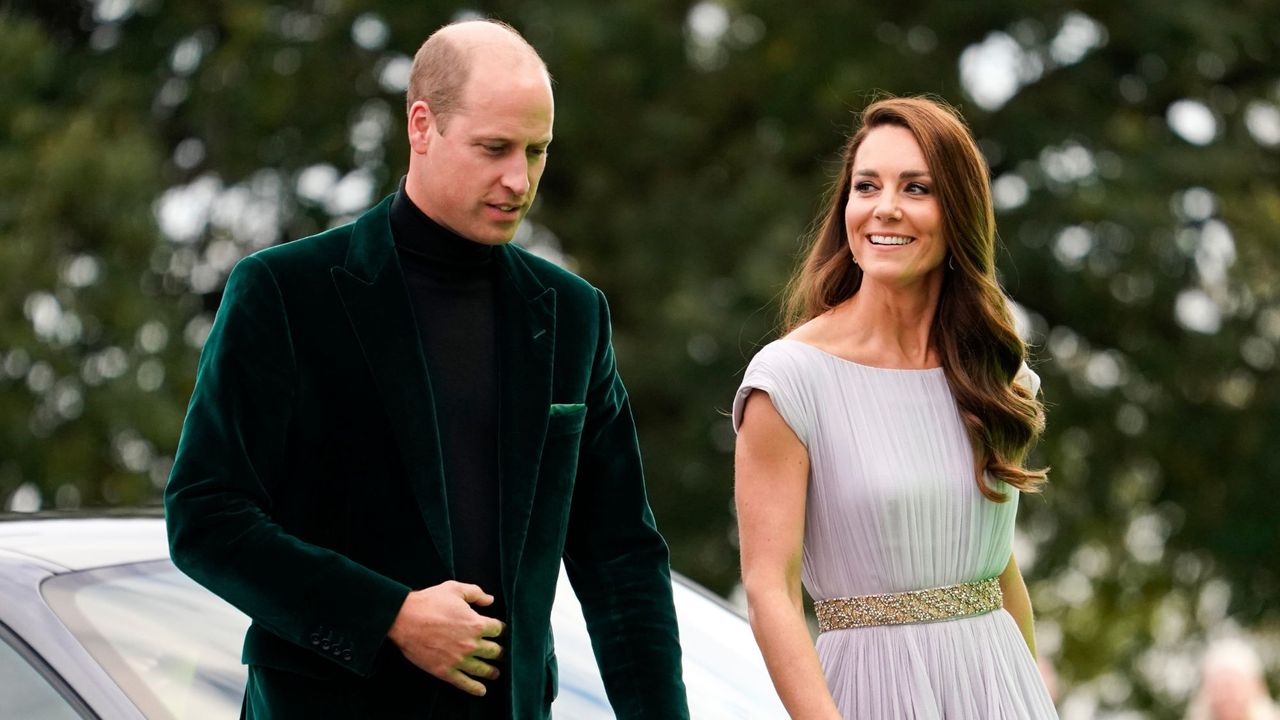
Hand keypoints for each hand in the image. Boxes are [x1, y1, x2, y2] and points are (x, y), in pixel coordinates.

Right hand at [387, 581, 505, 695]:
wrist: (403, 619)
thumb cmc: (429, 602)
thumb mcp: (454, 589)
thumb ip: (475, 593)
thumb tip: (490, 600)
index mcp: (476, 623)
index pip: (499, 629)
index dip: (501, 629)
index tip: (500, 631)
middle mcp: (472, 644)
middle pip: (495, 651)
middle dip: (500, 652)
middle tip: (502, 654)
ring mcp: (459, 660)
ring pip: (483, 669)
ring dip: (492, 672)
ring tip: (495, 673)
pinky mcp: (445, 671)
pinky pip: (465, 683)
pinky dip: (475, 688)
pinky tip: (482, 691)